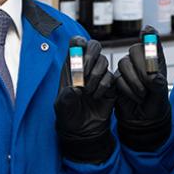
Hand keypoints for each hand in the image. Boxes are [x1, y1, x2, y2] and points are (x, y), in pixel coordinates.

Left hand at [54, 36, 116, 163]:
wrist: (83, 130)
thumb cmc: (69, 115)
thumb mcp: (62, 106)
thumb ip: (65, 96)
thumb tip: (75, 87)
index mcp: (70, 66)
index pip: (76, 43)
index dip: (78, 43)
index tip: (78, 53)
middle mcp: (86, 67)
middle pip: (94, 46)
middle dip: (89, 57)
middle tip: (83, 72)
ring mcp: (99, 74)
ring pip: (103, 61)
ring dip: (95, 75)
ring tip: (87, 92)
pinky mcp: (110, 84)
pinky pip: (111, 77)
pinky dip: (103, 86)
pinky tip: (96, 97)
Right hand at [114, 26, 172, 151]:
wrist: (144, 120)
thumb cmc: (156, 104)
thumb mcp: (161, 94)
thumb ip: (158, 83)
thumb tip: (152, 75)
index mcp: (155, 60)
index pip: (152, 42)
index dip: (149, 35)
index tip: (147, 32)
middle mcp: (141, 61)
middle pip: (135, 50)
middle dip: (142, 66)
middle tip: (149, 81)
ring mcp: (128, 69)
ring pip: (124, 63)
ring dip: (134, 80)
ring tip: (143, 94)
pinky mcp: (117, 79)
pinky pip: (117, 78)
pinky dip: (127, 89)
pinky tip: (136, 97)